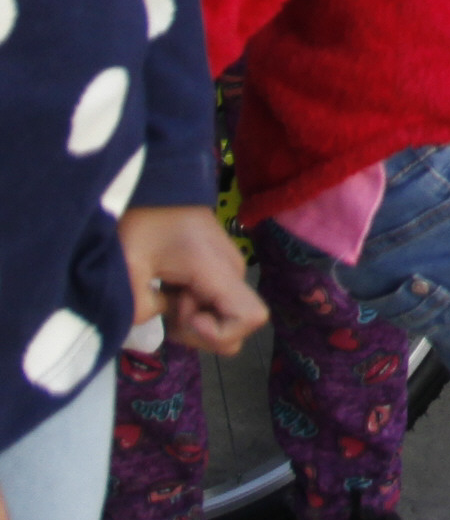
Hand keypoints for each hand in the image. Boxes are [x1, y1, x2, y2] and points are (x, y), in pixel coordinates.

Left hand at [118, 205, 266, 355]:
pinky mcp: (219, 271)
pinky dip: (190, 310)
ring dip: (191, 321)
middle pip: (235, 328)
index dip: (220, 333)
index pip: (251, 317)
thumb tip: (158, 320)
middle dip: (198, 332)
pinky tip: (168, 290)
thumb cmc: (144, 220)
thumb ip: (138, 306)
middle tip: (166, 304)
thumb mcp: (128, 266)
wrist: (158, 186)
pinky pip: (214, 305)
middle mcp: (232, 272)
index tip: (183, 318)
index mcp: (217, 269)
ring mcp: (228, 271)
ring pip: (223, 319)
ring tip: (163, 294)